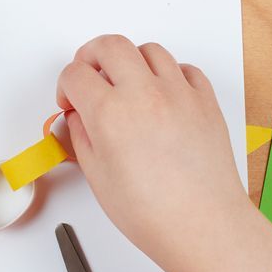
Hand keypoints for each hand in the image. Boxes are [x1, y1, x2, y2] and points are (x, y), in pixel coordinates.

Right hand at [56, 36, 271, 271]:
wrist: (203, 226)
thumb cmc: (152, 213)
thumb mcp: (97, 178)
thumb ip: (81, 138)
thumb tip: (77, 119)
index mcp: (109, 113)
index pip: (75, 73)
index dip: (65, 86)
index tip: (70, 102)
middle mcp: (144, 93)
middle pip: (110, 46)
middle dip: (91, 56)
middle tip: (89, 76)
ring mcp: (179, 93)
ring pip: (149, 50)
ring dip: (131, 62)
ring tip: (127, 86)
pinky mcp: (205, 100)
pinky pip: (185, 68)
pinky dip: (169, 74)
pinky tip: (162, 95)